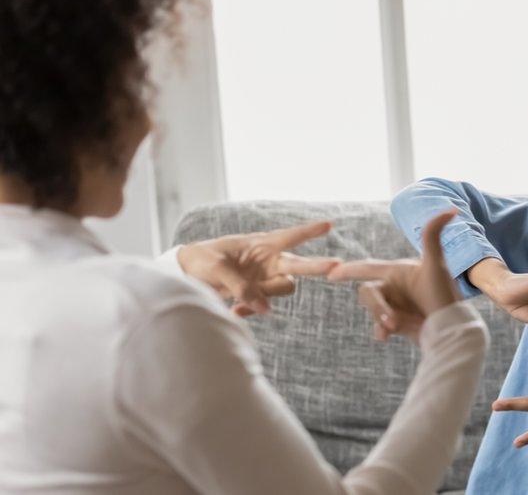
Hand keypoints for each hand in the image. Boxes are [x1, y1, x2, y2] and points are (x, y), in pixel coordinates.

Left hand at [177, 222, 339, 315]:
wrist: (186, 275)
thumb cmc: (202, 260)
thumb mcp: (217, 268)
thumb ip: (241, 286)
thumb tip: (264, 308)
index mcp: (261, 243)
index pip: (290, 236)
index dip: (309, 231)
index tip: (329, 224)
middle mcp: (269, 260)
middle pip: (299, 265)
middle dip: (317, 266)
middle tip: (336, 267)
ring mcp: (265, 277)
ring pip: (282, 288)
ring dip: (265, 296)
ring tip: (237, 303)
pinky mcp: (258, 293)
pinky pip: (265, 304)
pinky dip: (251, 308)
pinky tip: (234, 309)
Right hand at [326, 209, 460, 344]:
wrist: (452, 328)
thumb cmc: (444, 294)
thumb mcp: (436, 264)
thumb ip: (433, 235)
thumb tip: (452, 208)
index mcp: (397, 271)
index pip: (368, 267)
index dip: (349, 270)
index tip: (330, 274)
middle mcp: (394, 287)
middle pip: (367, 293)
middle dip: (377, 306)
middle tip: (391, 321)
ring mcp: (395, 305)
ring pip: (373, 310)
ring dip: (380, 318)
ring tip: (396, 327)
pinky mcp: (397, 323)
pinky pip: (378, 327)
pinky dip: (380, 331)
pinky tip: (385, 337)